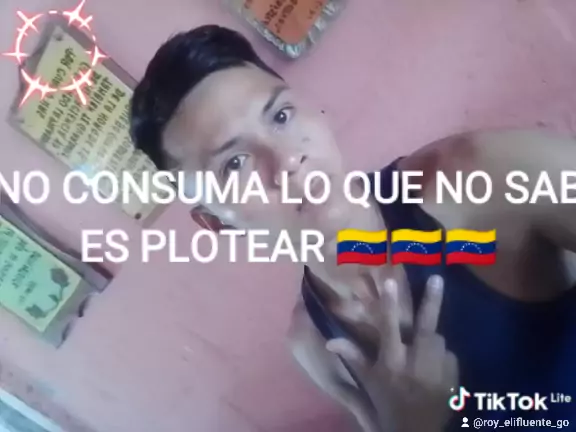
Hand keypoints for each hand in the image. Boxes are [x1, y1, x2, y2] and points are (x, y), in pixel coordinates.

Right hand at [327, 275, 457, 431]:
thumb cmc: (386, 404)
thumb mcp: (368, 382)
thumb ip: (353, 356)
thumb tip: (330, 341)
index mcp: (392, 362)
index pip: (389, 327)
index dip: (389, 304)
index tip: (390, 282)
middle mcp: (416, 363)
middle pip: (426, 326)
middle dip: (431, 301)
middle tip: (438, 278)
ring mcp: (438, 370)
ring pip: (439, 339)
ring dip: (432, 339)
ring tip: (422, 351)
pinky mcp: (453, 378)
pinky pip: (450, 356)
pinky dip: (442, 356)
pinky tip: (434, 366)